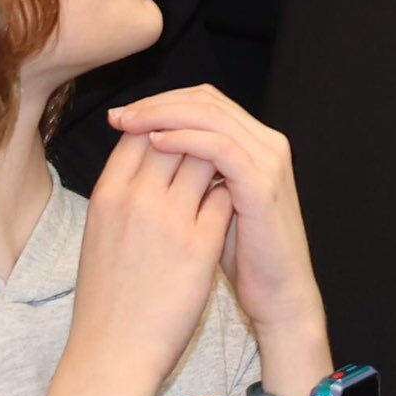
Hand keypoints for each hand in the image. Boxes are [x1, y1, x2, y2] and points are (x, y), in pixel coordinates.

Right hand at [21, 136, 232, 395]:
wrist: (113, 352)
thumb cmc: (105, 298)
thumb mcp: (99, 233)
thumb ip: (120, 194)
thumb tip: (141, 159)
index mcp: (107, 194)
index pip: (139, 132)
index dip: (163, 126)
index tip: (178, 134)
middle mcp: (136, 199)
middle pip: (175, 135)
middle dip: (194, 133)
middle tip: (208, 143)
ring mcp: (169, 220)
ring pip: (206, 158)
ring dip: (218, 158)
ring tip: (224, 168)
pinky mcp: (199, 246)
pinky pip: (224, 197)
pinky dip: (231, 191)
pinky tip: (234, 200)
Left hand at [108, 86, 330, 395]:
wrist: (276, 295)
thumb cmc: (240, 256)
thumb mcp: (210, 203)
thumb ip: (191, 173)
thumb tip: (144, 149)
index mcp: (253, 143)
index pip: (202, 101)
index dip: (159, 102)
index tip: (120, 116)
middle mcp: (266, 142)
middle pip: (206, 99)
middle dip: (156, 103)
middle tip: (119, 116)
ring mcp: (268, 161)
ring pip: (211, 114)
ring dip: (164, 115)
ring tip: (129, 125)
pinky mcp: (262, 183)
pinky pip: (220, 146)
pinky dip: (185, 139)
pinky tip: (155, 143)